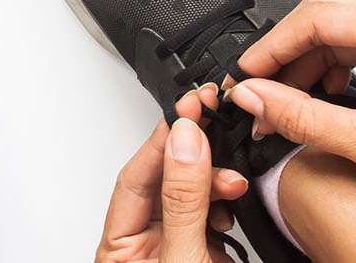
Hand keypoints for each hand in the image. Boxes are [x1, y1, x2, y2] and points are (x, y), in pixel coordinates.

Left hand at [97, 86, 249, 262]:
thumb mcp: (183, 259)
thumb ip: (183, 202)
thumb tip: (185, 142)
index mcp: (121, 249)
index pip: (135, 176)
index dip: (162, 138)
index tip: (189, 107)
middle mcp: (146, 246)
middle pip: (165, 179)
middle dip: (195, 155)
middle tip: (214, 121)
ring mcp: (177, 249)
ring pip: (192, 193)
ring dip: (215, 180)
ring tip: (234, 181)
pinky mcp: (205, 254)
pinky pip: (212, 213)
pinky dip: (226, 203)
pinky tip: (235, 202)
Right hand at [223, 0, 355, 260]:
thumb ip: (300, 115)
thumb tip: (255, 95)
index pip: (318, 18)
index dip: (271, 48)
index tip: (245, 75)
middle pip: (329, 16)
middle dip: (288, 55)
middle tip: (258, 91)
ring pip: (347, 28)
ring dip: (312, 61)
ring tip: (287, 103)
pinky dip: (340, 64)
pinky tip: (324, 95)